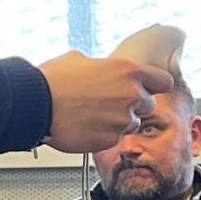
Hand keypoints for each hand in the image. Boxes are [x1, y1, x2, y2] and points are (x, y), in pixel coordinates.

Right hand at [39, 50, 172, 152]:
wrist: (36, 104)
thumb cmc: (53, 79)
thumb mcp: (79, 59)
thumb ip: (102, 67)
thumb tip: (101, 70)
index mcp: (127, 71)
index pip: (163, 80)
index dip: (154, 83)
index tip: (148, 85)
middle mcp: (131, 96)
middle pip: (148, 104)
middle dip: (132, 103)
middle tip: (110, 100)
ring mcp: (122, 121)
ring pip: (131, 123)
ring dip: (118, 119)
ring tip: (93, 112)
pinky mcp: (110, 140)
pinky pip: (114, 137)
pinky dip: (104, 132)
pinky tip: (86, 123)